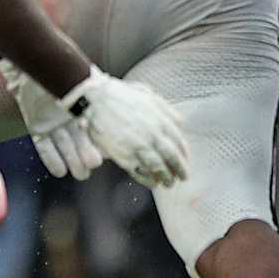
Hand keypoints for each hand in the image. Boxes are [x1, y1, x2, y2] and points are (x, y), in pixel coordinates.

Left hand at [1, 61, 101, 179]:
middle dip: (85, 157)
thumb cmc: (62, 71)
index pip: (93, 132)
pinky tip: (60, 172)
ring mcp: (53, 123)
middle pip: (79, 142)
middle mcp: (69, 118)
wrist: (35, 66)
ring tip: (80, 174)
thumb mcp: (83, 80)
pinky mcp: (37, 127)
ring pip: (64, 146)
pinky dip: (51, 159)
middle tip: (91, 167)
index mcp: (84, 108)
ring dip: (71, 160)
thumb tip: (119, 99)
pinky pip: (44, 146)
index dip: (96, 145)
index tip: (103, 157)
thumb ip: (97, 93)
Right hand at [59, 67, 189, 188]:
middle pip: (173, 158)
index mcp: (161, 121)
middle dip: (179, 169)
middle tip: (182, 177)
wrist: (94, 99)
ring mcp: (139, 147)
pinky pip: (140, 172)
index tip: (185, 160)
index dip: (184, 154)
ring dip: (166, 177)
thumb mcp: (148, 95)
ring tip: (168, 183)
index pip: (180, 143)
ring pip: (159, 167)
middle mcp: (154, 136)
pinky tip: (152, 183)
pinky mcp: (124, 155)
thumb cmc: (118, 94)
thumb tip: (177, 121)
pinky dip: (148, 180)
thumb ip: (165, 108)